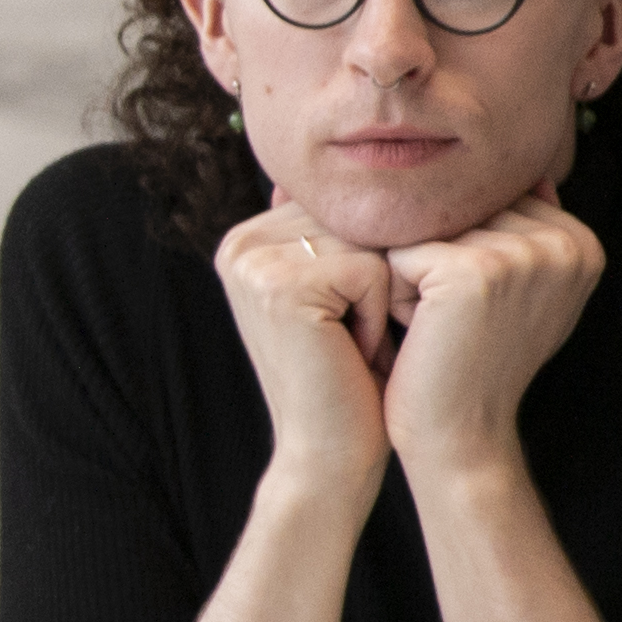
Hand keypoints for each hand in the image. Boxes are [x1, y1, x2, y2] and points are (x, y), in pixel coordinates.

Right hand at [211, 200, 399, 486]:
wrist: (329, 453)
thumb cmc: (350, 378)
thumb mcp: (341, 295)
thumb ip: (337, 233)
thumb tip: (374, 168)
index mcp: (249, 238)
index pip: (347, 212)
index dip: (371, 269)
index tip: (343, 324)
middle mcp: (240, 242)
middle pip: (357, 221)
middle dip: (377, 281)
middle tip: (350, 339)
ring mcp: (253, 262)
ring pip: (369, 242)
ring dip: (381, 298)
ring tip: (352, 343)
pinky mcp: (280, 285)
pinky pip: (371, 270)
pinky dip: (379, 316)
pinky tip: (351, 352)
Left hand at [382, 187, 601, 479]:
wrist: (460, 435)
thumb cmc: (475, 364)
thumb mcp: (518, 292)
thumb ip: (523, 231)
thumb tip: (526, 172)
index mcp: (580, 240)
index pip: (490, 201)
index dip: (463, 251)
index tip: (476, 309)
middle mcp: (563, 242)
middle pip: (459, 208)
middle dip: (435, 257)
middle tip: (452, 321)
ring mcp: (523, 254)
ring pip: (427, 227)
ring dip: (412, 273)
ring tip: (437, 324)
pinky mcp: (475, 271)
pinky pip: (401, 252)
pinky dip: (393, 291)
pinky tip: (419, 331)